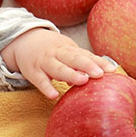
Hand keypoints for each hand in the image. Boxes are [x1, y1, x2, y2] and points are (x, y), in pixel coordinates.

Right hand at [0, 28, 115, 98]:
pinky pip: (40, 81)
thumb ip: (82, 63)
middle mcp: (58, 54)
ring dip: (70, 74)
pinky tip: (53, 95)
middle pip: (74, 59)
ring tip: (83, 81)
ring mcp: (45, 62)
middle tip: (100, 74)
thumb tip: (102, 75)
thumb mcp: (67, 52)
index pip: (86, 55)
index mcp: (69, 49)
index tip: (112, 70)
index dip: (99, 62)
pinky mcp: (32, 72)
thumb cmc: (52, 50)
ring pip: (58, 68)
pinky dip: (46, 87)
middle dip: (88, 66)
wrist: (24, 40)